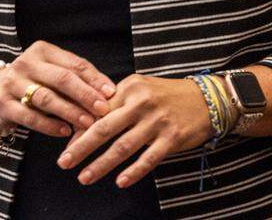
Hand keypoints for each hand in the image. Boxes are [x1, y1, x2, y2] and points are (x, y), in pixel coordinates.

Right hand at [0, 40, 116, 137]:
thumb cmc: (33, 83)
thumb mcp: (52, 74)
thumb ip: (77, 80)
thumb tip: (109, 93)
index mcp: (42, 50)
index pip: (74, 63)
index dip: (94, 79)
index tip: (111, 93)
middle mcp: (25, 63)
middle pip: (61, 78)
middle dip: (85, 94)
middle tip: (103, 109)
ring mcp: (12, 82)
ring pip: (46, 97)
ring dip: (69, 111)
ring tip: (87, 123)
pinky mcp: (2, 104)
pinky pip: (29, 116)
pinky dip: (49, 125)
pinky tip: (64, 132)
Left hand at [56, 74, 212, 187]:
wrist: (207, 99)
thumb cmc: (165, 96)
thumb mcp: (139, 89)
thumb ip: (115, 103)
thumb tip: (85, 123)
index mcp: (128, 89)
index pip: (97, 110)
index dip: (79, 129)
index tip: (65, 145)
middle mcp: (141, 103)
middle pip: (105, 128)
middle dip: (82, 147)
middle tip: (64, 162)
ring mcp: (157, 121)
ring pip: (123, 147)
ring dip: (102, 164)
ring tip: (85, 177)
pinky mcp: (172, 138)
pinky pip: (149, 158)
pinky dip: (134, 172)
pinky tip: (120, 182)